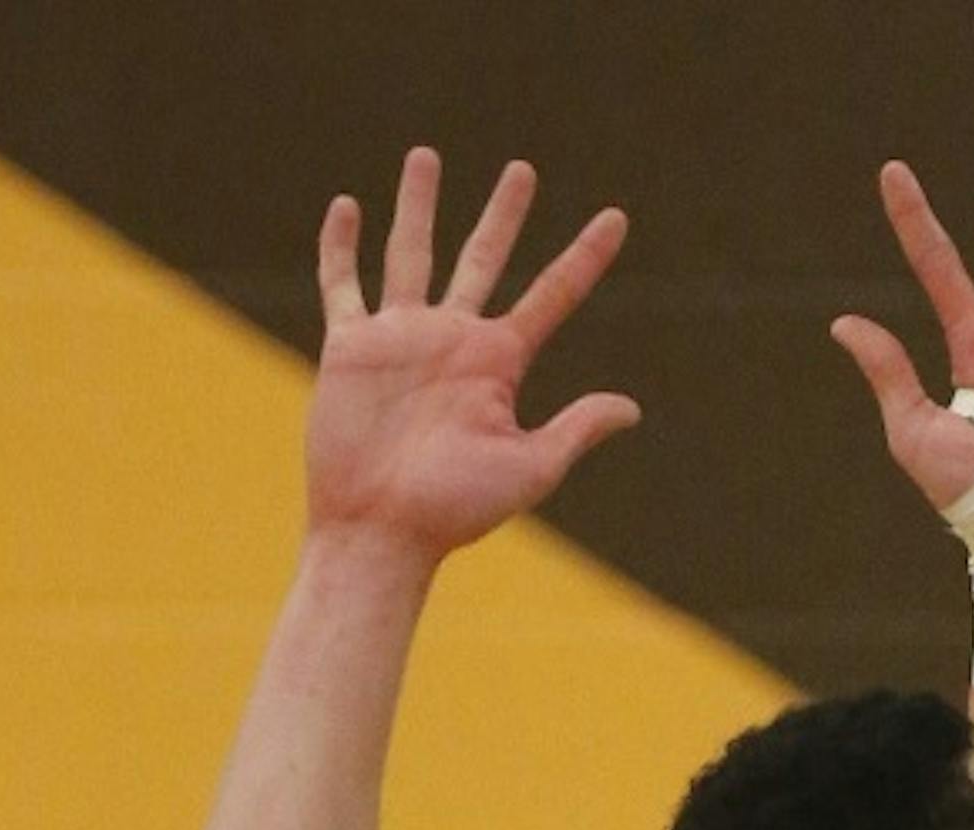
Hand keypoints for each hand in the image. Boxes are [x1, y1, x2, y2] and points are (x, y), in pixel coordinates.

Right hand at [304, 148, 638, 557]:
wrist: (382, 529)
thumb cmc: (456, 509)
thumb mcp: (530, 466)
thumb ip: (575, 428)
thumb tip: (631, 408)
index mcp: (500, 362)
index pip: (554, 294)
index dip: (586, 256)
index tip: (618, 218)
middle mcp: (454, 340)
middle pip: (484, 258)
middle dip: (503, 215)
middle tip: (523, 169)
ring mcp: (401, 339)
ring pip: (411, 254)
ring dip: (418, 206)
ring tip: (426, 156)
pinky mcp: (351, 348)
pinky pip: (345, 286)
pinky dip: (342, 248)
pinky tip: (347, 207)